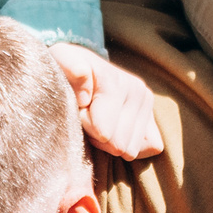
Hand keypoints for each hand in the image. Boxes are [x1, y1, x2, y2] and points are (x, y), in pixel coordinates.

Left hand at [49, 42, 165, 159]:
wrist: (79, 68)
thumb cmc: (65, 72)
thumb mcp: (60, 63)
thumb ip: (70, 67)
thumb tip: (83, 82)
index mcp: (112, 79)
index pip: (102, 131)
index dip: (84, 127)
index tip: (78, 112)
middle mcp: (136, 89)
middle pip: (118, 145)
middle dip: (97, 138)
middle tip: (86, 120)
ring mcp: (147, 103)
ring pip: (131, 150)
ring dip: (111, 143)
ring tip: (98, 124)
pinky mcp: (153, 117)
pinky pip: (152, 146)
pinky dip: (131, 147)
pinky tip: (114, 132)